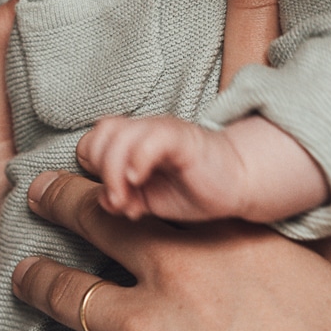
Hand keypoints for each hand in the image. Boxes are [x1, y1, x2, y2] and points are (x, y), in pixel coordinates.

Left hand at [10, 0, 330, 330]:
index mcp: (234, 244)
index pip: (156, 189)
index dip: (116, 173)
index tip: (95, 164)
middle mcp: (177, 277)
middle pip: (94, 223)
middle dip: (59, 203)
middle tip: (35, 195)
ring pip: (65, 294)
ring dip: (39, 282)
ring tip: (23, 275)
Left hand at [77, 114, 251, 220]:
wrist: (236, 182)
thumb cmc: (192, 188)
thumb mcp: (150, 200)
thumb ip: (125, 199)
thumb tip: (104, 201)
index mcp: (133, 140)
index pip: (95, 138)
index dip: (94, 165)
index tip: (112, 197)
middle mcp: (144, 130)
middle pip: (102, 132)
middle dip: (102, 169)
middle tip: (118, 199)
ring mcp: (163, 131)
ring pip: (121, 134)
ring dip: (114, 170)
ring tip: (126, 198)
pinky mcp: (183, 139)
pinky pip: (152, 138)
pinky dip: (137, 159)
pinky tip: (138, 180)